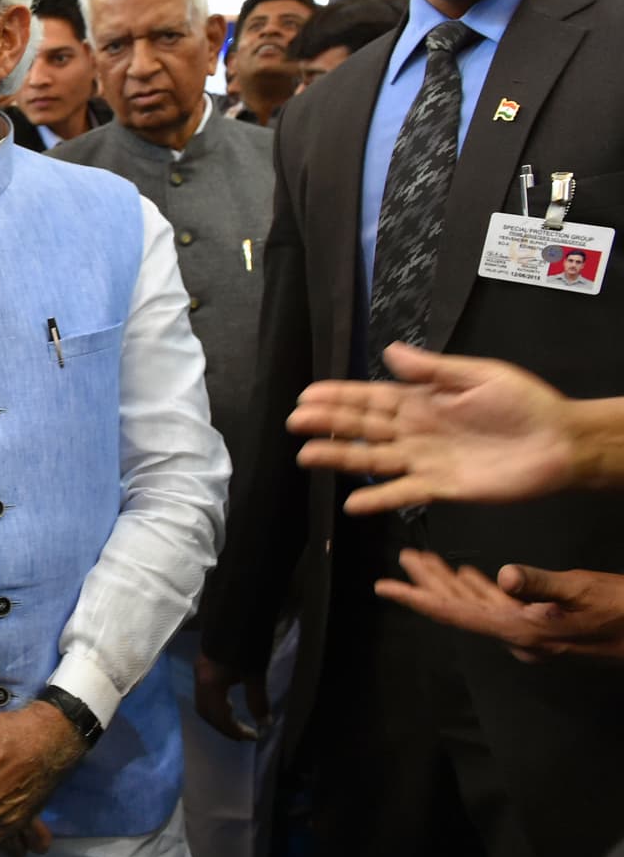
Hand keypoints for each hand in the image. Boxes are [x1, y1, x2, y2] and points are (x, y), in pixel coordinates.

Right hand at [193, 649, 268, 741]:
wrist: (237, 611)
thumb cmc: (248, 644)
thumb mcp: (255, 674)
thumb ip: (257, 700)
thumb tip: (264, 723)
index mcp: (210, 684)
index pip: (219, 717)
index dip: (235, 730)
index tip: (254, 736)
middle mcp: (199, 679)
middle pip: (205, 712)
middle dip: (223, 727)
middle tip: (243, 734)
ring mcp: (199, 670)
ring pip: (203, 703)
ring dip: (218, 716)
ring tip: (236, 722)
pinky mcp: (203, 664)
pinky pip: (204, 692)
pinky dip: (216, 704)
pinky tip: (229, 702)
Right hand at [290, 343, 579, 513]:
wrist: (561, 443)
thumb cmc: (525, 403)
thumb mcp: (479, 376)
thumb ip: (433, 370)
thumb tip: (389, 351)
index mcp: (423, 400)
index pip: (371, 397)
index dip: (339, 396)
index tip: (306, 396)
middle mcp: (416, 431)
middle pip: (363, 428)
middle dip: (328, 423)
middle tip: (295, 422)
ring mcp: (425, 461)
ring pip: (373, 459)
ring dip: (340, 458)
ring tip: (307, 457)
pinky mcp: (441, 488)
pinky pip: (403, 493)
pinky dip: (378, 500)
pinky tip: (352, 505)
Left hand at [375, 552, 623, 663]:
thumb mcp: (584, 590)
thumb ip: (542, 584)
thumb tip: (503, 576)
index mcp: (520, 630)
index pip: (455, 614)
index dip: (417, 599)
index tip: (384, 588)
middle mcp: (517, 637)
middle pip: (459, 608)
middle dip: (428, 583)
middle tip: (404, 557)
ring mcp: (529, 634)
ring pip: (476, 606)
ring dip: (450, 583)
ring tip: (422, 559)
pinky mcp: (542, 626)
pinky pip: (498, 608)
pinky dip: (479, 589)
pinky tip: (469, 573)